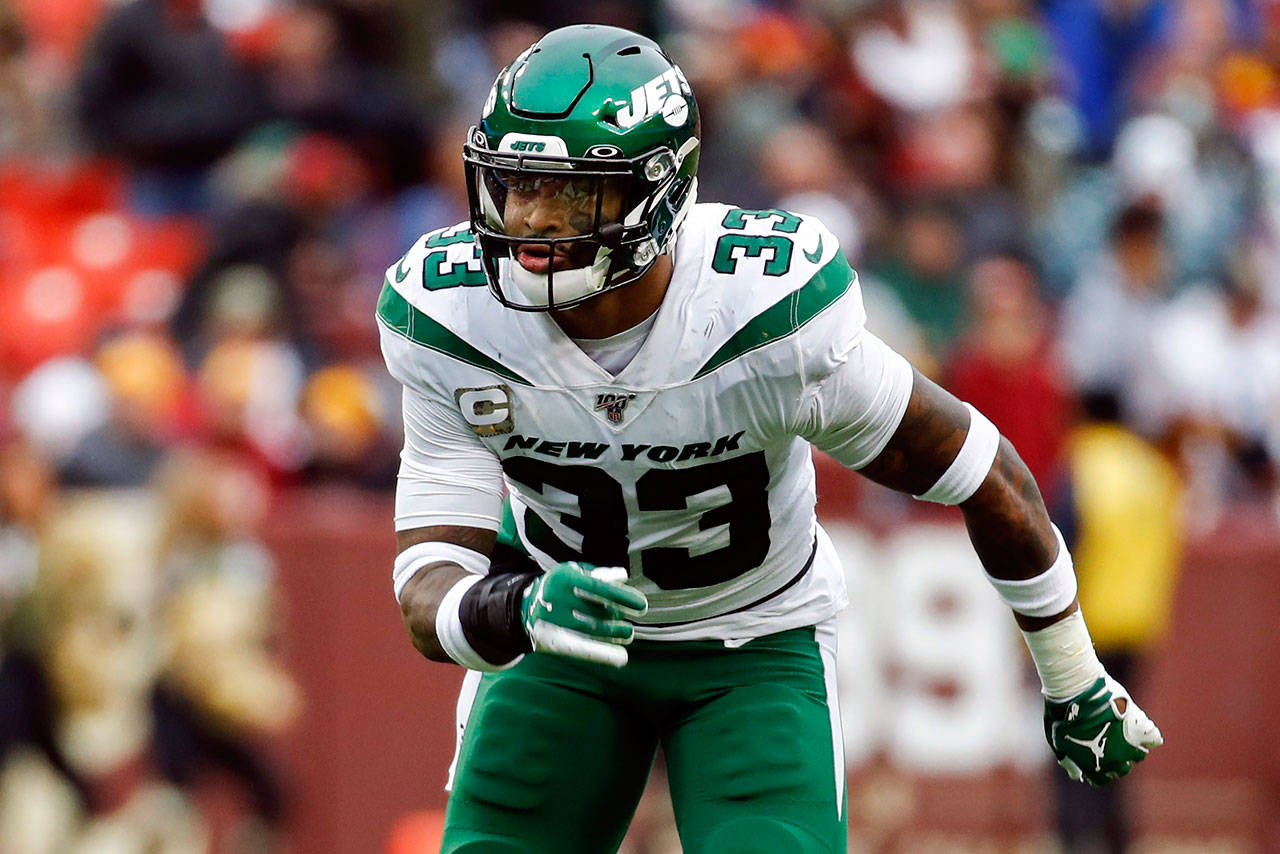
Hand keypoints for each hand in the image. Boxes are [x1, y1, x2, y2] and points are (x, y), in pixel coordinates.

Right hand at [521, 562, 647, 667]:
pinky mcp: (551, 641)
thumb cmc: (559, 586)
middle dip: (618, 616)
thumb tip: (623, 576)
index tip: (642, 605)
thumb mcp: (574, 573)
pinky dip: (603, 654)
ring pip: (591, 631)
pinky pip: (580, 649)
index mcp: (562, 578)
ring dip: (615, 633)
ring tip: (628, 633)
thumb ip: (599, 575)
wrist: (524, 606)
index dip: (623, 597)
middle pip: (596, 611)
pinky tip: (621, 657)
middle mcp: (554, 600)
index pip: (599, 588)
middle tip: (634, 619)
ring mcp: (551, 622)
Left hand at [1043, 674, 1162, 785]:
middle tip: (1108, 743)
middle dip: (1115, 759)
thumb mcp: (1056, 741)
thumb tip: (1077, 776)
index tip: (1095, 759)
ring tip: (1122, 732)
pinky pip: (1153, 739)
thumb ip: (1068, 760)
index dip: (1098, 769)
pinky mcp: (1140, 728)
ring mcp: (1129, 746)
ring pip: (1139, 755)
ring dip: (1132, 747)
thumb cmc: (1061, 714)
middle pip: (1122, 769)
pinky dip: (1149, 735)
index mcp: (1094, 768)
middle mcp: (1115, 762)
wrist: (1076, 691)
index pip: (1102, 780)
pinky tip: (1138, 726)